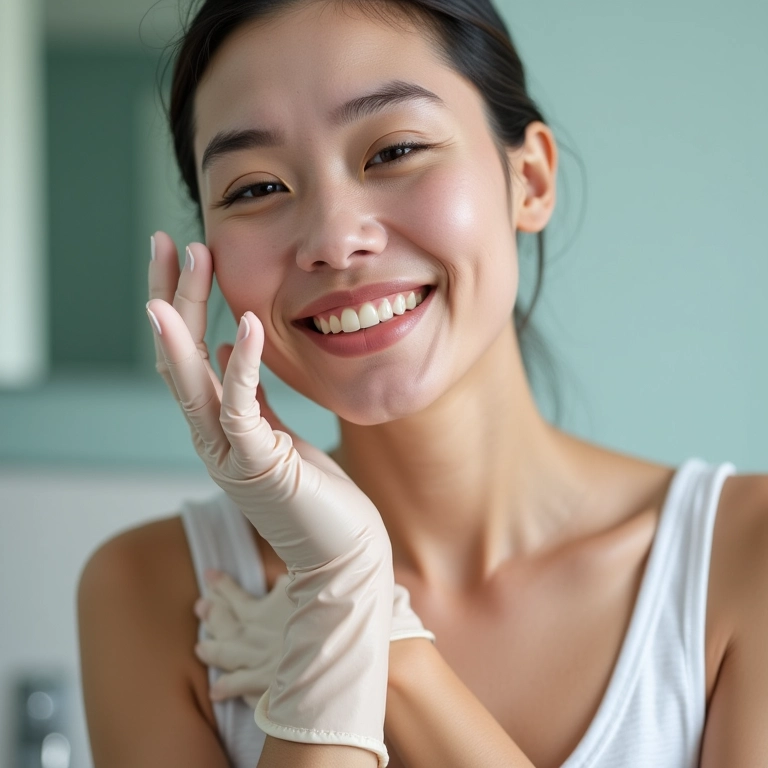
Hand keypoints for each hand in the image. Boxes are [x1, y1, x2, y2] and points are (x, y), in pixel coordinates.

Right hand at [147, 233, 392, 764]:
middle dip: (170, 296)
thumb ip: (254, 400)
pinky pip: (239, 407)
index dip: (180, 305)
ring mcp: (229, 452)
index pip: (188, 356)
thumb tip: (231, 355)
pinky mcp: (257, 465)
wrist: (344, 554)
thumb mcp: (281, 437)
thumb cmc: (319, 498)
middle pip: (176, 357)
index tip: (183, 256)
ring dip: (185, 317)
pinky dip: (240, 364)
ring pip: (190, 377)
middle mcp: (214, 437)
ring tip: (189, 261)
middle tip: (166, 240)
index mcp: (222, 427)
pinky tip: (245, 322)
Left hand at [194, 570, 435, 708]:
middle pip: (224, 623)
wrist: (333, 658)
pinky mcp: (262, 685)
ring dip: (211, 649)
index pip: (235, 594)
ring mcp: (255, 661)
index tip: (209, 573)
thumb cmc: (325, 619)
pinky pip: (238, 686)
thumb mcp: (311, 588)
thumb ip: (296, 576)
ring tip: (200, 647)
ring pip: (224, 654)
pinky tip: (215, 691)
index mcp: (262, 611)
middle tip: (199, 605)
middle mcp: (253, 635)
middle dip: (211, 613)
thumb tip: (289, 561)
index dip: (221, 584)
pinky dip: (225, 688)